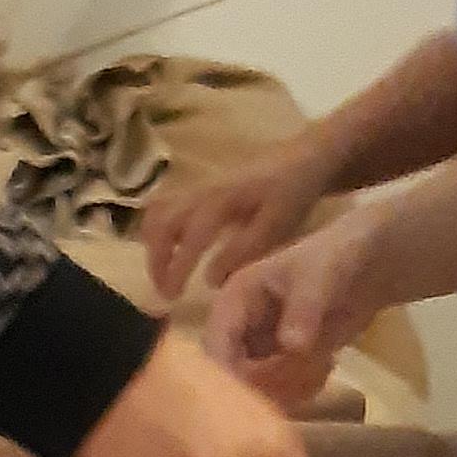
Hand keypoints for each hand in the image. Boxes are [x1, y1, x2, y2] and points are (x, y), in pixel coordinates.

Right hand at [142, 128, 334, 304]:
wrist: (302, 158)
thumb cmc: (292, 195)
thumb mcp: (275, 228)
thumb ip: (242, 253)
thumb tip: (209, 281)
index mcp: (221, 201)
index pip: (188, 238)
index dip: (176, 269)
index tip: (173, 298)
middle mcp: (201, 190)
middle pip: (160, 222)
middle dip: (156, 259)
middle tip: (164, 291)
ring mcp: (197, 185)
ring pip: (158, 211)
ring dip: (154, 243)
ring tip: (164, 272)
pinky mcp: (199, 186)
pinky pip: (166, 205)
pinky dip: (160, 229)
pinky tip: (172, 249)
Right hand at [202, 201, 391, 405]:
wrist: (366, 267)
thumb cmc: (333, 259)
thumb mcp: (319, 278)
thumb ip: (304, 309)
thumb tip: (292, 346)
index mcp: (234, 300)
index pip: (215, 343)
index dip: (228, 373)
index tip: (256, 397)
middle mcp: (239, 328)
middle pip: (231, 374)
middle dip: (265, 384)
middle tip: (302, 376)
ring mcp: (259, 349)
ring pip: (256, 387)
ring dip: (288, 387)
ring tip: (321, 366)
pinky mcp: (280, 364)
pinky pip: (280, 391)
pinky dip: (303, 387)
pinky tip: (327, 365)